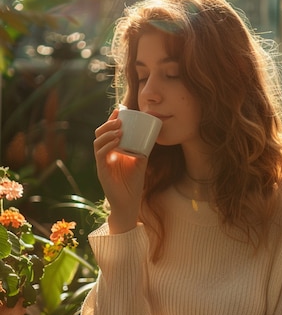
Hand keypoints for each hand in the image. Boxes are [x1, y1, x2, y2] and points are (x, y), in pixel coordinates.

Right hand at [94, 109, 146, 232]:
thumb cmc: (133, 183)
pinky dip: (107, 146)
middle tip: (120, 120)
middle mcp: (104, 155)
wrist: (129, 203)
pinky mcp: (101, 171)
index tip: (120, 111)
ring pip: (97, 142)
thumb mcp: (139, 162)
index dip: (111, 120)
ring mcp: (101, 163)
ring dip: (108, 133)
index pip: (107, 132)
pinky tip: (116, 141)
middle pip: (99, 134)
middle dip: (108, 124)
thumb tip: (150, 136)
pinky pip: (101, 155)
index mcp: (111, 151)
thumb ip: (141, 150)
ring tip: (119, 129)